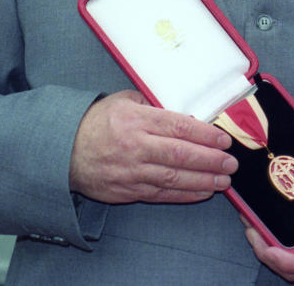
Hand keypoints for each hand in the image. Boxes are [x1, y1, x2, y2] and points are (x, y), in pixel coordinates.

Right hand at [69, 89, 236, 203]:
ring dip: (203, 181)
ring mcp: (131, 171)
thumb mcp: (124, 100)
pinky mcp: (127, 190)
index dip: (205, 135)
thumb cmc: (96, 122)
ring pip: (173, 177)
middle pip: (180, 154)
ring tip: (224, 181)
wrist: (62, 151)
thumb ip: (154, 103)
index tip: (223, 140)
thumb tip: (185, 108)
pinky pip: (161, 193)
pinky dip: (184, 194)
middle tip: (231, 163)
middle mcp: (135, 146)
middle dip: (210, 160)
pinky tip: (203, 192)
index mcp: (136, 120)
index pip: (178, 127)